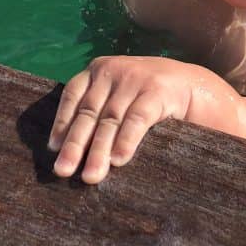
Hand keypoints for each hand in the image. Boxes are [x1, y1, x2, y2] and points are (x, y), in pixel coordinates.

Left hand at [49, 56, 195, 183]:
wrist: (191, 84)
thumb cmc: (146, 96)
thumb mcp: (119, 94)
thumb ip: (98, 109)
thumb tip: (66, 151)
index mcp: (99, 69)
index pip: (73, 94)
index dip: (62, 121)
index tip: (53, 148)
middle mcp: (114, 70)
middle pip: (89, 111)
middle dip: (76, 144)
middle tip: (63, 171)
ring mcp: (136, 78)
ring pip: (110, 119)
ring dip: (99, 150)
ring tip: (91, 176)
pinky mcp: (157, 90)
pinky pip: (137, 119)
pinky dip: (126, 140)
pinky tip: (119, 160)